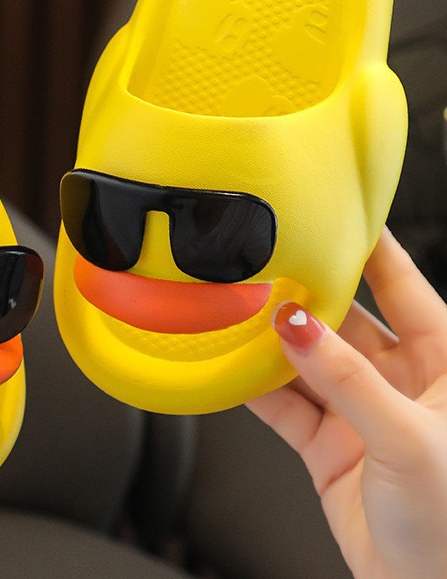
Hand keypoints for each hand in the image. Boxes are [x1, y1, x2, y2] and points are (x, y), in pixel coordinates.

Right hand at [248, 228, 446, 578]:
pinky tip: (231, 369)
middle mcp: (399, 380)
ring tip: (236, 315)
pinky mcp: (327, 443)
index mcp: (443, 362)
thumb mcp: (410, 438)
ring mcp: (359, 411)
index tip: (337, 214)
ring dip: (272, 342)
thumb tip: (297, 327)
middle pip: (343, 319)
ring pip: (306, 360)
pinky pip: (284, 404)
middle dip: (304, 296)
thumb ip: (347, 378)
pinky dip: (255, 387)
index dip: (371, 248)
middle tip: (265, 268)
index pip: (403, 285)